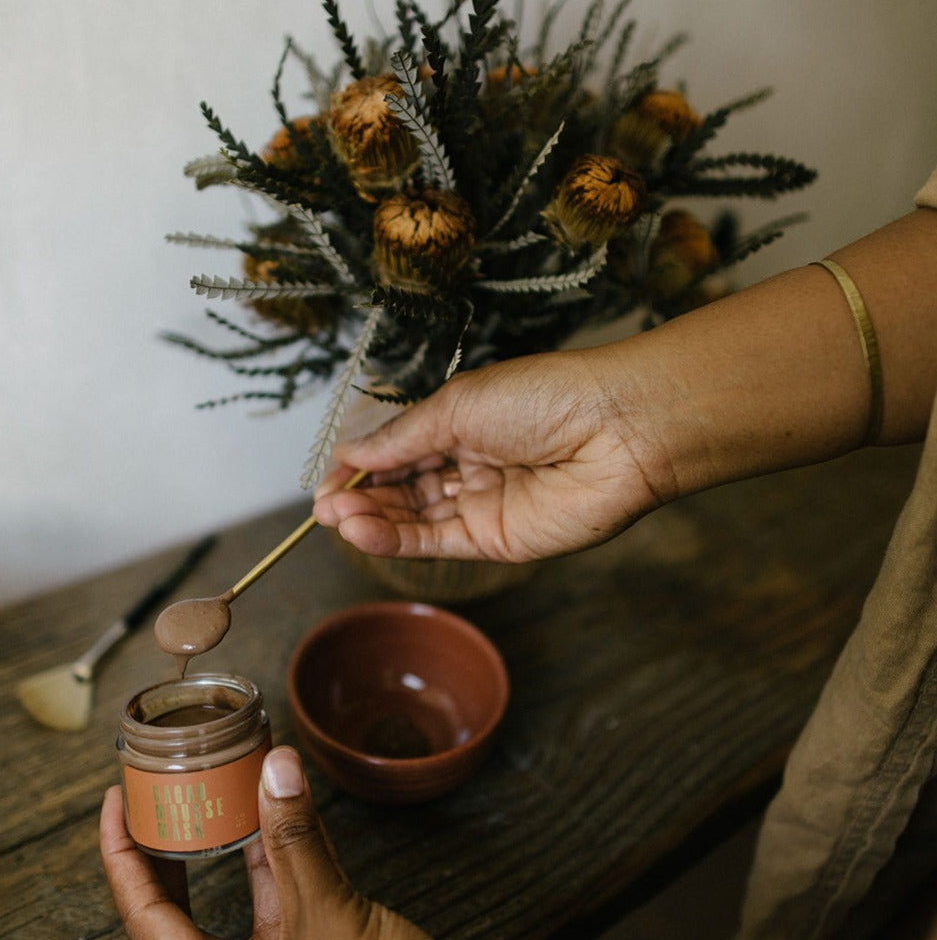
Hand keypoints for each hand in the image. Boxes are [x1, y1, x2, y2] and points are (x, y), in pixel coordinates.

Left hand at [100, 746, 519, 939]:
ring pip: (244, 898)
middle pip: (185, 907)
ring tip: (229, 787)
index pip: (144, 915)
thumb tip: (275, 773)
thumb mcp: (328, 922)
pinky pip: (292, 899)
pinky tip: (290, 815)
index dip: (124, 854)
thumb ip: (297, 843)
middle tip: (169, 789)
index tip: (117, 802)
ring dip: (241, 841)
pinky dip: (290, 854)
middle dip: (179, 843)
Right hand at [314, 350, 673, 561]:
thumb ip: (401, 438)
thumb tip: (349, 454)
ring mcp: (483, 504)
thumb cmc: (545, 397)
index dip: (361, 466)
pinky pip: (438, 542)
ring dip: (372, 521)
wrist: (616, 429)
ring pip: (415, 519)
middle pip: (403, 489)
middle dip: (361, 498)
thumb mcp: (457, 405)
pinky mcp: (497, 539)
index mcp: (462, 424)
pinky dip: (398, 540)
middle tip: (323, 508)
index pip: (399, 451)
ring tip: (336, 519)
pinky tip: (364, 532)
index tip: (326, 480)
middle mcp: (471, 465)